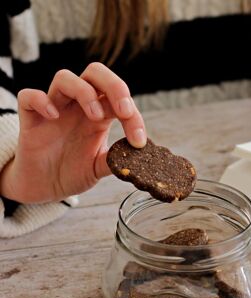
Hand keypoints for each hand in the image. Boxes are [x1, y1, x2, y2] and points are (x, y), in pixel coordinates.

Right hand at [0, 63, 145, 202]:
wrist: (44, 187)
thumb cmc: (72, 172)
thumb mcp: (98, 168)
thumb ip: (114, 160)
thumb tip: (138, 157)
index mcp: (99, 116)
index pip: (119, 100)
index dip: (134, 117)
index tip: (139, 141)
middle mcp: (78, 107)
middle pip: (95, 73)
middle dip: (114, 86)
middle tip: (124, 112)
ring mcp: (54, 109)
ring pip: (64, 78)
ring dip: (84, 92)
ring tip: (95, 116)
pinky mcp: (31, 119)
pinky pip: (28, 96)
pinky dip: (40, 101)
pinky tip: (53, 116)